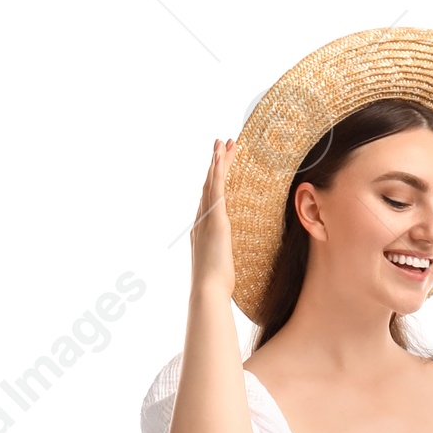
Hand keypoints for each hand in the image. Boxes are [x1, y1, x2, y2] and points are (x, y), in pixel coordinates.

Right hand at [190, 138, 235, 297]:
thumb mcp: (223, 268)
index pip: (209, 200)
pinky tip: (222, 155)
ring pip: (212, 182)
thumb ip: (225, 259)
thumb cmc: (217, 286)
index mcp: (203, 231)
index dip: (213, 182)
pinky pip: (217, 188)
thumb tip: (231, 264)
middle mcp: (201, 220)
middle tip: (221, 145)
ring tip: (224, 142)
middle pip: (209, 186)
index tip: (219, 168)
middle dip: (215, 165)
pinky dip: (219, 170)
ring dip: (218, 160)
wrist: (208, 291)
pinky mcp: (216, 218)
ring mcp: (207, 218)